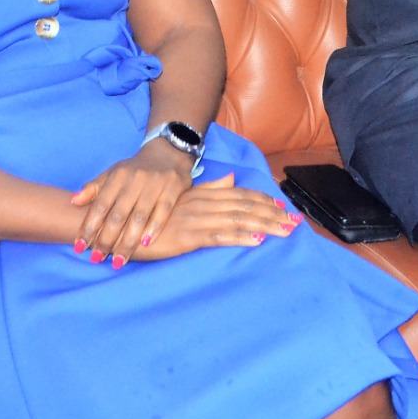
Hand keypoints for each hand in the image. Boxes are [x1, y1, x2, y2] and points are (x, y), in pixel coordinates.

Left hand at [69, 140, 195, 267]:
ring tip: (118, 261)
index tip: (79, 247)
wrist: (167, 153)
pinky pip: (163, 211)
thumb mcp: (112, 174)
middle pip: (118, 215)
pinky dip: (154, 228)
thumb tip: (73, 201)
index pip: (100, 205)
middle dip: (106, 239)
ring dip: (128, 241)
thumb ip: (93, 188)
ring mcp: (155, 184)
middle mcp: (135, 179)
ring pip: (139, 217)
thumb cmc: (135, 170)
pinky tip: (146, 244)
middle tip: (97, 259)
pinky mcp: (173, 188)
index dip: (89, 227)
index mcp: (117, 176)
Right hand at [124, 173, 301, 262]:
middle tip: (296, 222)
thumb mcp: (183, 197)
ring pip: (238, 220)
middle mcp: (203, 203)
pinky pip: (219, 236)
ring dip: (265, 225)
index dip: (263, 201)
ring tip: (286, 231)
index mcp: (203, 194)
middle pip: (245, 206)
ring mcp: (196, 219)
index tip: (284, 207)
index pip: (240, 195)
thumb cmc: (151, 214)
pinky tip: (257, 240)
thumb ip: (209, 188)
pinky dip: (240, 237)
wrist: (121, 223)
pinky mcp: (187, 236)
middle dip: (272, 214)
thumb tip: (232, 179)